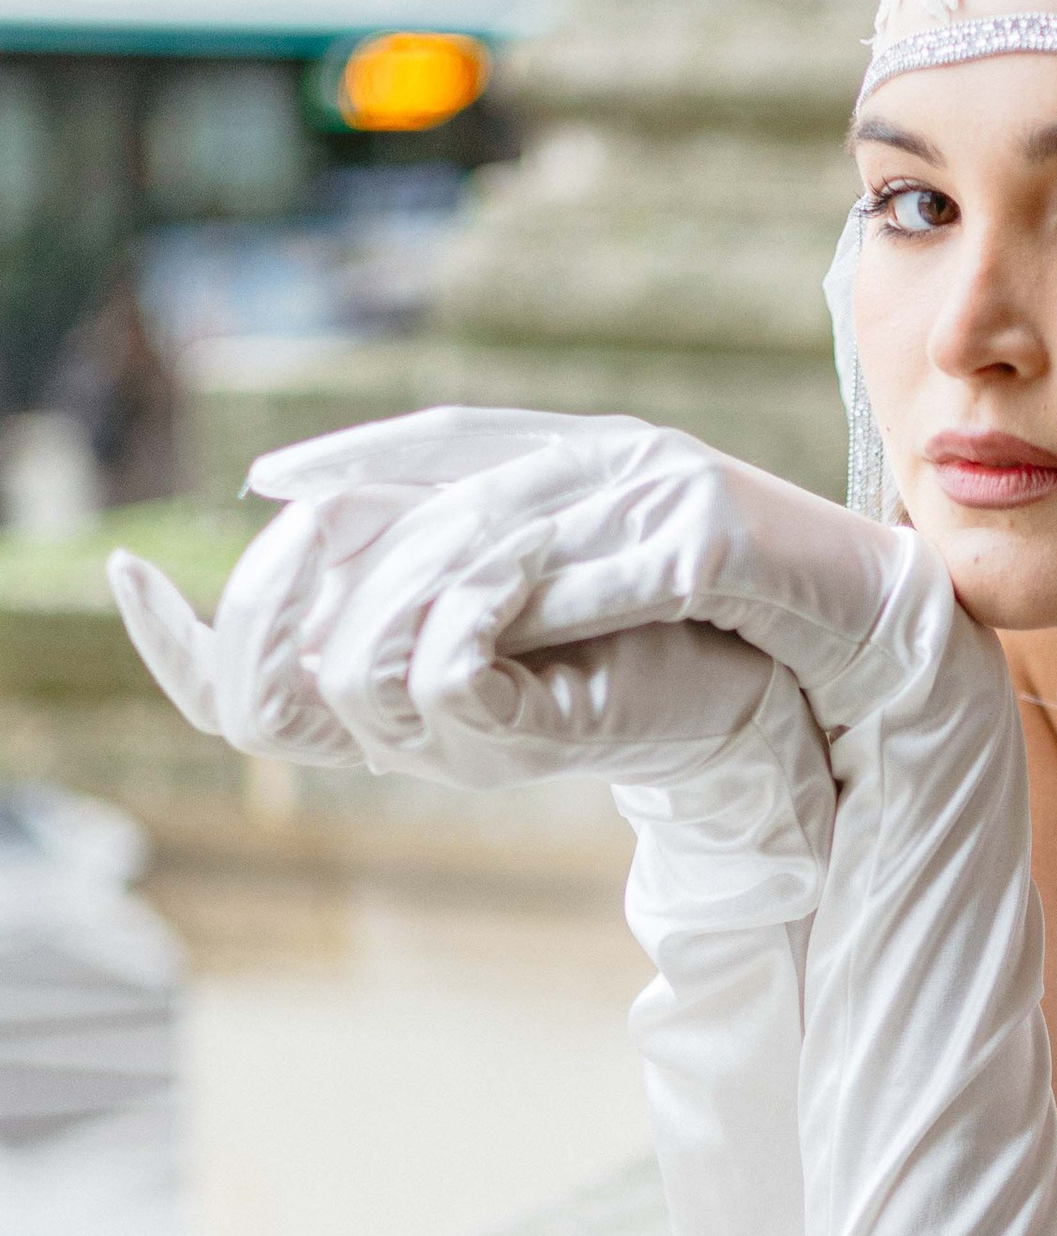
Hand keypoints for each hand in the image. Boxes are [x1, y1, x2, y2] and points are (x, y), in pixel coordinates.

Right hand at [113, 511, 796, 791]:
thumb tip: (282, 487)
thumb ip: (391, 523)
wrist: (754, 645)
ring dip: (392, 574)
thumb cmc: (620, 592)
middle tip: (313, 515)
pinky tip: (519, 554)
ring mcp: (458, 749)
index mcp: (380, 692)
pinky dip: (467, 595)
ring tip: (465, 521)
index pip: (232, 701)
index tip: (123, 564)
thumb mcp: (481, 540)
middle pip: (259, 698)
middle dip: (268, 593)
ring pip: (347, 673)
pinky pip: (442, 670)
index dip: (168, 645)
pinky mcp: (526, 737)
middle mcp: (402, 736)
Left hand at [242, 409, 903, 739]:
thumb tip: (440, 593)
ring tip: (372, 635)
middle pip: (475, 486)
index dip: (361, 451)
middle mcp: (626, 451)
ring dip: (445, 586)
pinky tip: (487, 650)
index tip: (271, 482)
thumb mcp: (623, 580)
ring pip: (529, 527)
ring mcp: (674, 487)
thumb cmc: (749, 616)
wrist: (879, 628)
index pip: (458, 432)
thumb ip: (546, 569)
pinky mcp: (719, 538)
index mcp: (599, 449)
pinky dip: (548, 613)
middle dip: (384, 543)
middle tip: (303, 583)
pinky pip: (612, 577)